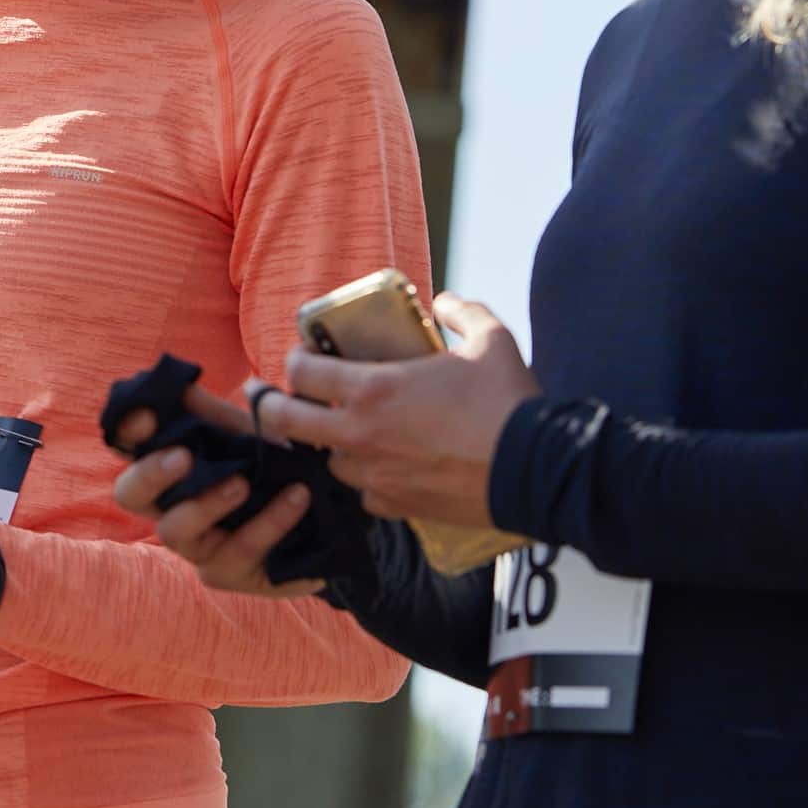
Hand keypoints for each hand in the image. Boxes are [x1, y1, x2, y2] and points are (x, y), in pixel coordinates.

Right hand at [112, 387, 324, 597]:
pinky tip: (297, 498)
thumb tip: (183, 384)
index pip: (128, 447)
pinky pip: (240, 551)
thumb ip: (216, 415)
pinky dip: (270, 522)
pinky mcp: (232, 574)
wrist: (329, 516)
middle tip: (181, 457)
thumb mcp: (249, 436)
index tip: (147, 416)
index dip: (127, 431)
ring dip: (208, 503)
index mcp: (168, 468)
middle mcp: (170, 508)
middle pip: (130, 495)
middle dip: (150, 475)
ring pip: (177, 531)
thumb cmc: (275, 469)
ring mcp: (197, 546)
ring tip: (243, 482)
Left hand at [258, 291, 540, 526]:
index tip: (305, 356)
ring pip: (326, 460)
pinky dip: (367, 481)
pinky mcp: (396, 505)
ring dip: (328, 445)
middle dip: (271, 406)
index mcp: (372, 388)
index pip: (300, 372)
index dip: (295, 360)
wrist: (536, 470)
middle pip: (285, 421)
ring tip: (341, 432)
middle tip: (272, 397)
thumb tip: (445, 301)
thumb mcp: (491, 340)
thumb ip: (464, 312)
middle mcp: (360, 433)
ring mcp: (374, 474)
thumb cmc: (509, 403)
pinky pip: (363, 494)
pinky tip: (382, 468)